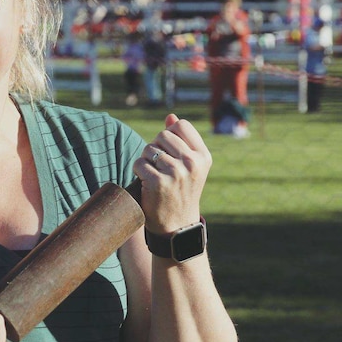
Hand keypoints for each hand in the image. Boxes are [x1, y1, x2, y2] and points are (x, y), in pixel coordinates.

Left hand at [133, 114, 211, 233]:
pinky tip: (147, 183)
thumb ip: (180, 140)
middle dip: (155, 148)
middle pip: (162, 135)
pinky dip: (138, 171)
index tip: (169, 151)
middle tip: (159, 166)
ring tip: (155, 175)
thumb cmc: (181, 191)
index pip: (181, 125)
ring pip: (148, 149)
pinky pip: (139, 163)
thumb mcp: (188, 165)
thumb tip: (170, 116)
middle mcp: (192, 163)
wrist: (177, 225)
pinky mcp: (158, 182)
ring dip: (146, 160)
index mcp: (203, 156)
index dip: (169, 135)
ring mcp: (175, 173)